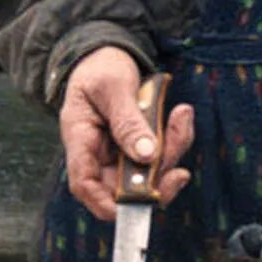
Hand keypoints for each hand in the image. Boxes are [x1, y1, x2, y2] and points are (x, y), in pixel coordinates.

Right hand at [59, 47, 194, 221]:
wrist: (106, 55)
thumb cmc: (100, 68)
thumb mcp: (112, 87)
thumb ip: (127, 120)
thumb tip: (146, 155)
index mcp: (80, 139)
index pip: (84, 184)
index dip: (105, 204)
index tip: (135, 207)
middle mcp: (99, 154)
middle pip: (124, 187)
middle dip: (156, 179)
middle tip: (179, 160)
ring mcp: (120, 153)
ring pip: (149, 173)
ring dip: (172, 152)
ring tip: (181, 116)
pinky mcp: (139, 147)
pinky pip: (162, 155)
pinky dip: (177, 139)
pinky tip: (181, 115)